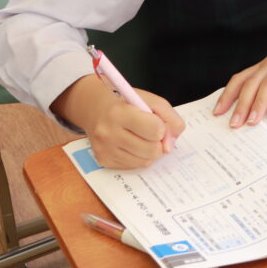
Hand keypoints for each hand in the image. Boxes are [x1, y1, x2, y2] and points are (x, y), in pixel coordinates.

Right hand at [52, 75, 185, 168]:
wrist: (96, 109)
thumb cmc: (127, 103)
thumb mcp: (151, 101)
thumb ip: (170, 118)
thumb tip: (170, 145)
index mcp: (120, 113)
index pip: (155, 130)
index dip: (162, 127)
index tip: (156, 121)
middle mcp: (108, 133)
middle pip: (152, 150)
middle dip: (157, 142)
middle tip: (150, 132)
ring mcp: (104, 149)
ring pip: (145, 161)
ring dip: (149, 151)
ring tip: (141, 137)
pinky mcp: (103, 161)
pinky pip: (134, 166)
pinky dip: (138, 156)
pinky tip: (131, 144)